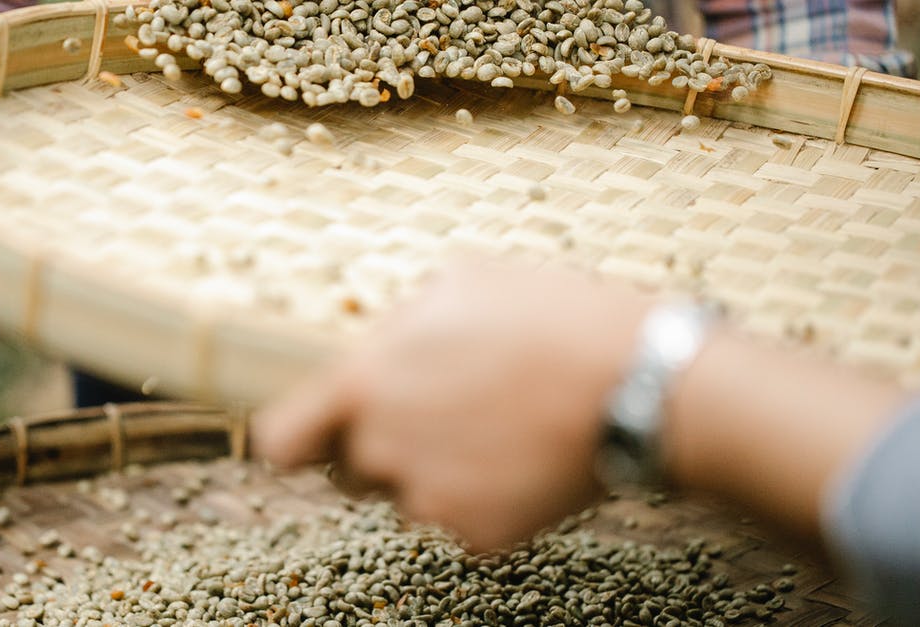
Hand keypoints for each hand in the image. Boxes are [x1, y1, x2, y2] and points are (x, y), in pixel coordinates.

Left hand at [254, 264, 652, 551]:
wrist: (638, 384)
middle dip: (377, 448)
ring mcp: (432, 500)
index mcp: (364, 385)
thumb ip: (398, 326)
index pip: (281, 441)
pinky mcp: (479, 535)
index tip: (316, 433)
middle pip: (350, 470)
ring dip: (434, 471)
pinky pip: (462, 518)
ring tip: (495, 426)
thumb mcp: (460, 284)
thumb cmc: (550, 319)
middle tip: (438, 415)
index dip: (295, 438)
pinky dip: (485, 496)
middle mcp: (384, 451)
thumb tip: (382, 348)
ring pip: (408, 495)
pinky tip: (523, 455)